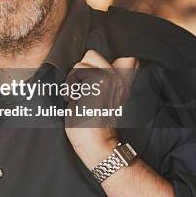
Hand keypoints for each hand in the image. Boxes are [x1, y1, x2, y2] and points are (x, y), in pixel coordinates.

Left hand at [64, 50, 138, 168]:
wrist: (96, 143)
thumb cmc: (93, 124)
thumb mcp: (103, 99)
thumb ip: (103, 82)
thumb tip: (95, 67)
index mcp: (124, 82)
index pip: (125, 57)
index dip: (100, 63)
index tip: (94, 83)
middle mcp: (120, 78)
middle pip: (92, 53)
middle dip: (81, 69)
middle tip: (83, 90)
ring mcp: (110, 77)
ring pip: (82, 61)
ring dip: (74, 79)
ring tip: (78, 96)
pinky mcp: (98, 80)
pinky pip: (76, 71)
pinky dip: (70, 85)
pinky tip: (75, 99)